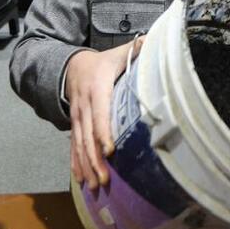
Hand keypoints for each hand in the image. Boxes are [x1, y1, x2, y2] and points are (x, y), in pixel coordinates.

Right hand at [66, 36, 143, 189]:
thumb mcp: (119, 53)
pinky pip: (73, 146)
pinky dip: (76, 164)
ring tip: (95, 186)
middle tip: (105, 179)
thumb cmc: (103, 63)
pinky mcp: (74, 126)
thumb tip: (157, 42)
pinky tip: (82, 180)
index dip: (103, 133)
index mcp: (97, 88)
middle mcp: (84, 105)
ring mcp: (77, 118)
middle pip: (88, 135)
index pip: (100, 113)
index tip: (110, 150)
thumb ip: (138, 49)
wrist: (72, 66)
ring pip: (79, 145)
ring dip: (87, 166)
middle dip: (95, 159)